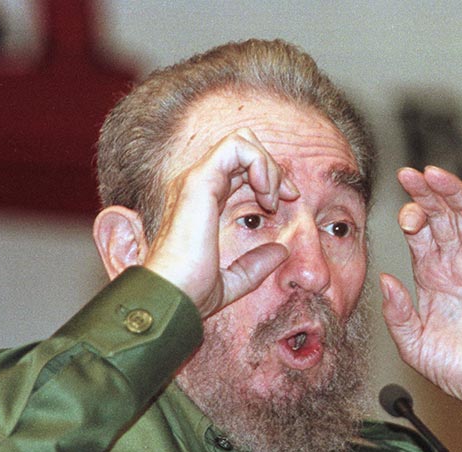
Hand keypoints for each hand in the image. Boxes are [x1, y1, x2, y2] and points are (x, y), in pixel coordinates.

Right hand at [144, 128, 298, 317]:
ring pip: (241, 141)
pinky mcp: (199, 181)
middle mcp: (198, 187)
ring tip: (273, 197)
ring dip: (266, 165)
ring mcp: (196, 181)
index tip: (284, 204)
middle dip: (272, 168)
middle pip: (242, 150)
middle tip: (287, 196)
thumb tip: (281, 251)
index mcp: (203, 204)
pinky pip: (236, 147)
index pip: (239, 171)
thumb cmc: (191, 293)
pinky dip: (259, 163)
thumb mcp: (233, 280)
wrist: (174, 299)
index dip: (268, 179)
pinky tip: (265, 194)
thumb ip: (255, 264)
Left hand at [380, 164, 461, 431]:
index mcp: (433, 275)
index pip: (420, 233)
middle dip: (426, 193)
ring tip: (434, 173)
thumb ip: (396, 311)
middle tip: (409, 174)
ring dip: (453, 191)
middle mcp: (458, 263)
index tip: (400, 209)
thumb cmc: (454, 368)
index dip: (410, 215)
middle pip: (442, 216)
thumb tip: (385, 279)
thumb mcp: (411, 340)